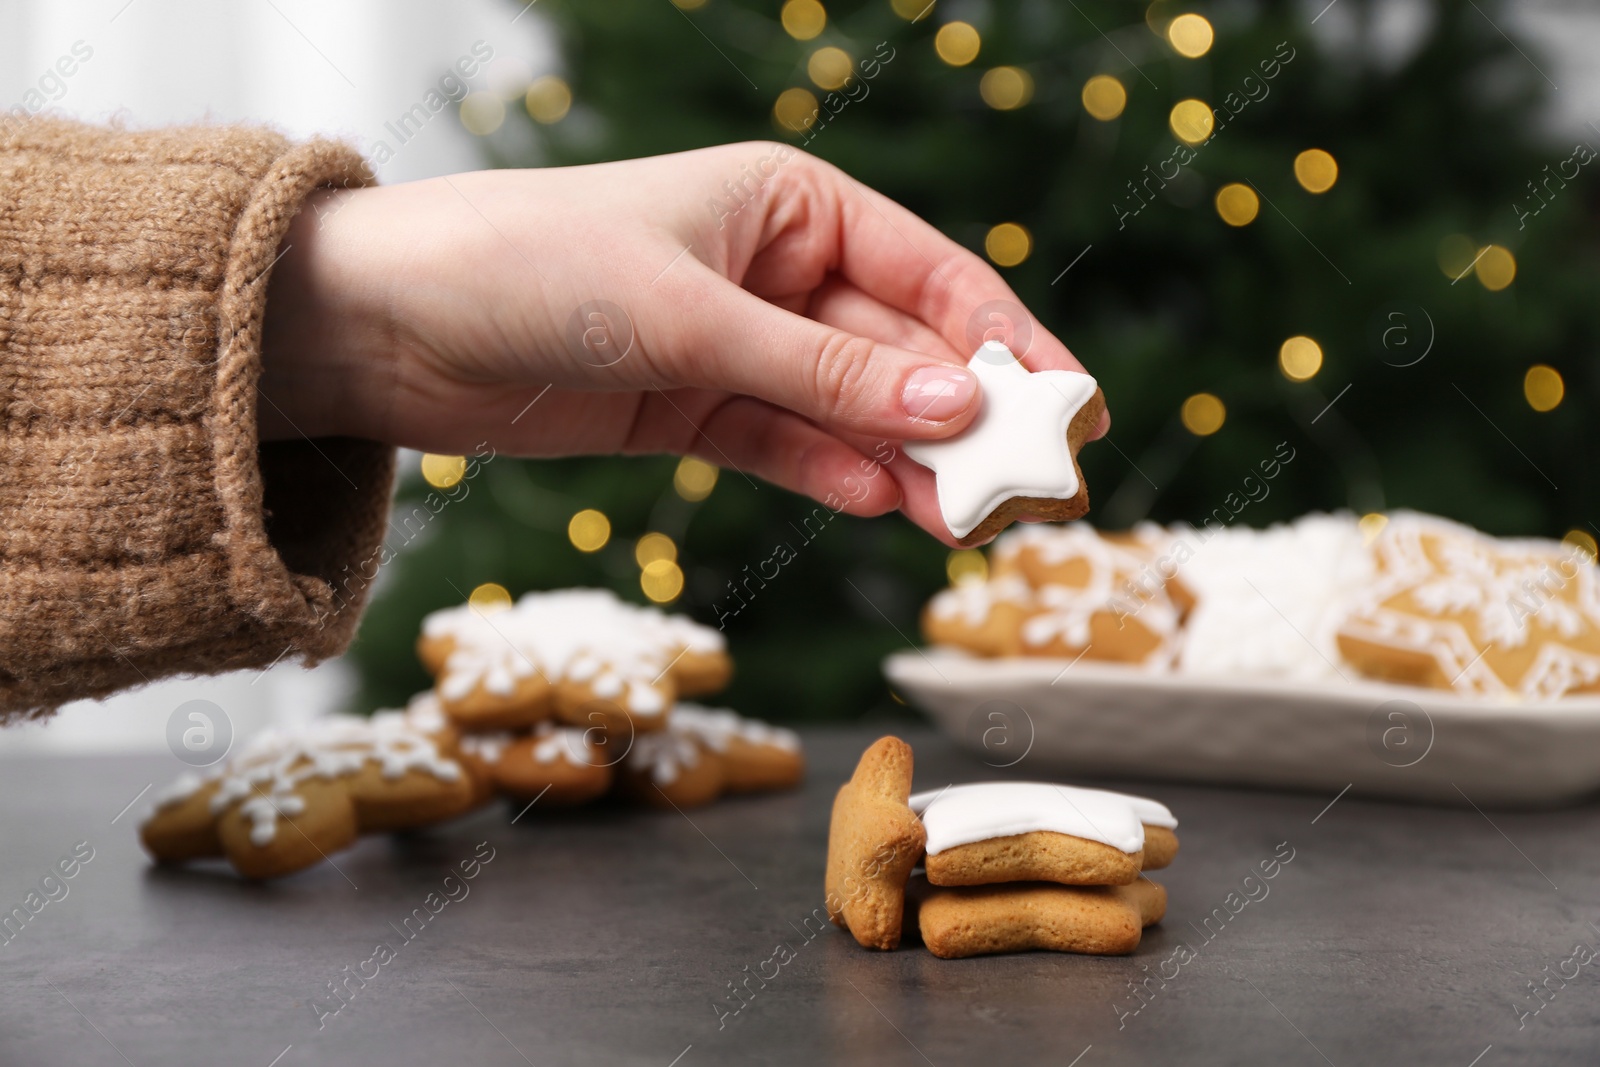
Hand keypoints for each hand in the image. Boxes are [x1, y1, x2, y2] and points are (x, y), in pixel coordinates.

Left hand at [260, 141, 1103, 545]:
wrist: (386, 326)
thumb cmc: (530, 268)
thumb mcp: (692, 319)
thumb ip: (824, 374)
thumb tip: (957, 408)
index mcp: (789, 203)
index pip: (930, 273)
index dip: (1003, 341)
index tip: (1063, 407)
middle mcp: (774, 271)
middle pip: (900, 352)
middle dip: (962, 420)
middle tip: (1028, 492)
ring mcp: (736, 345)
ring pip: (851, 409)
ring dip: (910, 462)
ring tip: (969, 522)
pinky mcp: (694, 409)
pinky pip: (789, 445)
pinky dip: (836, 474)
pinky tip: (887, 506)